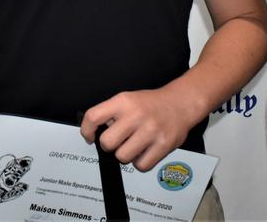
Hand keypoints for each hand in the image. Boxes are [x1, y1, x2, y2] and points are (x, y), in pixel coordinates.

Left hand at [80, 88, 196, 170]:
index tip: (89, 137)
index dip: (86, 130)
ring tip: (132, 146)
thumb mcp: (127, 99)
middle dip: (109, 145)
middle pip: (107, 142)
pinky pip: (141, 165)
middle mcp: (135, 115)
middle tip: (117, 141)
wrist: (180, 103)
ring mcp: (150, 131)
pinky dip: (139, 163)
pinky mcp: (163, 145)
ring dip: (124, 155)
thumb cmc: (150, 104)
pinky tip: (143, 152)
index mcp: (123, 102)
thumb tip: (94, 132)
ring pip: (122, 156)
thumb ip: (111, 113)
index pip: (93, 117)